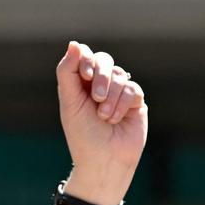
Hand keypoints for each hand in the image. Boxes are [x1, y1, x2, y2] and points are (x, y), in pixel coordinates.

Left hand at [56, 42, 146, 200]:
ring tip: (104, 117)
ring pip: (120, 75)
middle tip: (95, 98)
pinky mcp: (136, 103)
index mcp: (81, 83)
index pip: (85, 56)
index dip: (86, 59)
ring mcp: (120, 93)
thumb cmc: (83, 135)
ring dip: (110, 96)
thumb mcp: (70, 102)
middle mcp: (101, 85)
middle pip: (104, 61)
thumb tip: (74, 43)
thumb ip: (68, 72)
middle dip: (100, 77)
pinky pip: (133, 89)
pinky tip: (115, 119)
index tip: (84, 74)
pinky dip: (122, 104)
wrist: (103, 161)